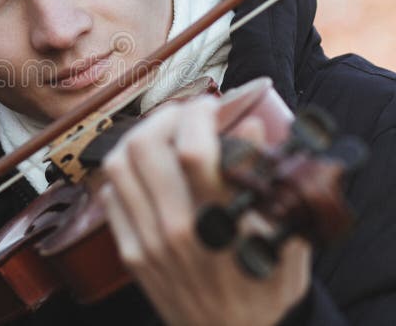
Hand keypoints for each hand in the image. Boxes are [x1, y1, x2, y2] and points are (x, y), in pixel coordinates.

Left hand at [100, 96, 310, 325]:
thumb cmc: (265, 288)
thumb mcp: (284, 236)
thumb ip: (266, 180)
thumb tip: (249, 126)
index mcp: (218, 223)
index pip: (192, 149)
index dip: (198, 114)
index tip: (211, 107)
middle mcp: (175, 230)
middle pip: (143, 147)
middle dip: (165, 116)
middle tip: (184, 115)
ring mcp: (146, 243)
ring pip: (117, 166)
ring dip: (138, 137)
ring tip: (162, 135)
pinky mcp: (131, 254)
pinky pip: (110, 197)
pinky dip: (124, 173)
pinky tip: (146, 171)